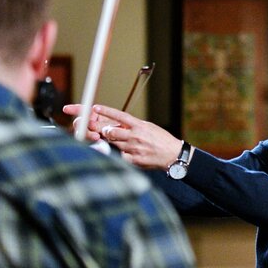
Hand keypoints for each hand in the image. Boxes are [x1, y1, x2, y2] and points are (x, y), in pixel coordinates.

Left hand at [61, 103, 182, 169]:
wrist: (173, 154)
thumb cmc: (160, 140)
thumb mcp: (148, 127)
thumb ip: (132, 126)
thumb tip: (117, 123)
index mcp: (139, 125)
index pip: (119, 115)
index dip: (106, 111)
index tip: (94, 108)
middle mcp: (135, 135)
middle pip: (111, 130)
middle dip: (101, 130)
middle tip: (96, 129)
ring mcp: (134, 147)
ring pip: (113, 143)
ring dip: (108, 142)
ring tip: (107, 141)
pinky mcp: (135, 159)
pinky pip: (119, 157)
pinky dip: (115, 155)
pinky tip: (116, 154)